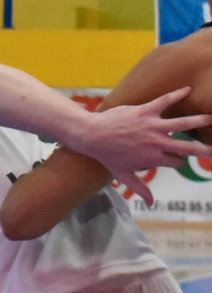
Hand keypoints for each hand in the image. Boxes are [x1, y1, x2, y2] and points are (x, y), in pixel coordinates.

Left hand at [70, 87, 211, 201]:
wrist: (92, 135)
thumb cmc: (107, 156)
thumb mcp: (123, 175)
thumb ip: (139, 188)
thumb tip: (151, 203)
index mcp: (153, 158)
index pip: (177, 161)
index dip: (178, 161)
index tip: (176, 159)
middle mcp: (157, 142)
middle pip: (188, 146)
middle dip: (205, 149)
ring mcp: (152, 126)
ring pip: (183, 122)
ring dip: (200, 120)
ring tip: (211, 118)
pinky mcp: (146, 110)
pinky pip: (165, 100)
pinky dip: (178, 94)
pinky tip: (188, 89)